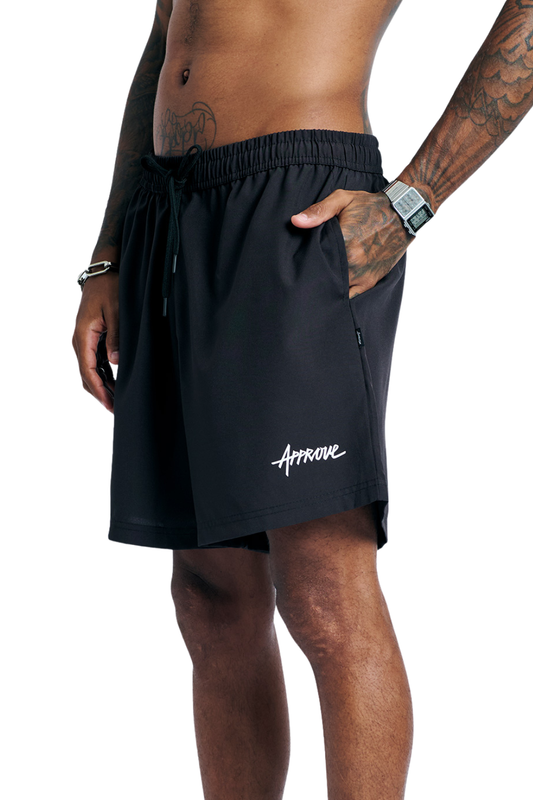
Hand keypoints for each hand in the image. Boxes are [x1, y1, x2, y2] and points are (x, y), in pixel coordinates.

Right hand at [72, 272, 118, 412]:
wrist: (103, 271)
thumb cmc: (110, 288)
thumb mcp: (117, 312)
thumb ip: (116, 337)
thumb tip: (115, 362)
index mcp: (83, 335)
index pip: (88, 371)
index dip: (99, 390)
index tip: (109, 405)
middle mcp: (80, 340)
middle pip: (86, 375)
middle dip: (100, 394)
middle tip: (116, 409)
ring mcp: (84, 339)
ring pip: (90, 370)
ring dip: (102, 386)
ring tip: (117, 401)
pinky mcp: (91, 337)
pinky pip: (94, 362)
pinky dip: (103, 375)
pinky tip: (115, 384)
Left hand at [291, 188, 412, 296]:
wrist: (402, 214)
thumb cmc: (370, 206)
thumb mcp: (343, 199)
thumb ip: (319, 211)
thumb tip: (296, 221)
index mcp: (344, 241)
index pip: (315, 259)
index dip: (305, 263)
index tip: (299, 264)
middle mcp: (353, 261)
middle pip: (324, 277)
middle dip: (314, 277)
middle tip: (304, 276)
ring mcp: (362, 274)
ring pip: (336, 289)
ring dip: (327, 288)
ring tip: (317, 285)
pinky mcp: (370, 281)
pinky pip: (352, 296)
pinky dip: (342, 295)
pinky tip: (333, 291)